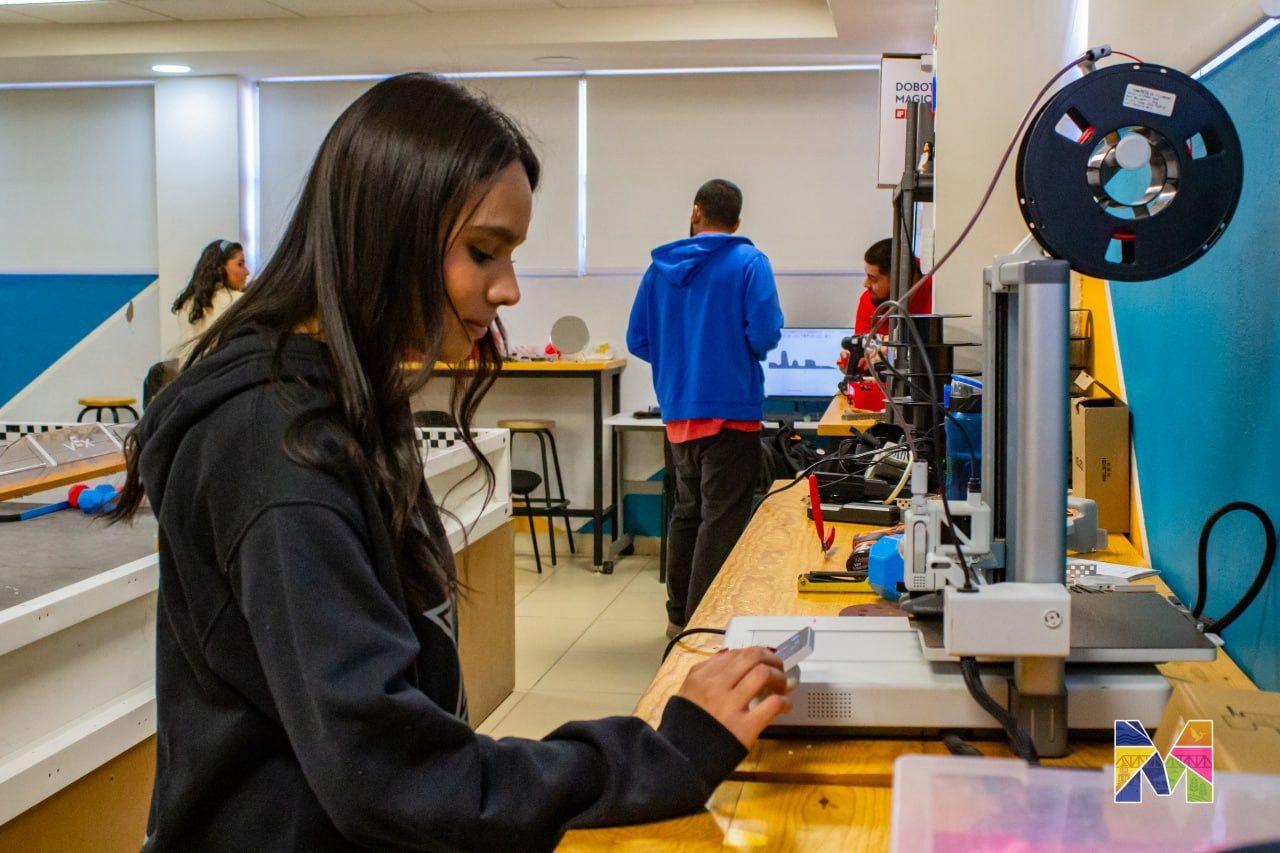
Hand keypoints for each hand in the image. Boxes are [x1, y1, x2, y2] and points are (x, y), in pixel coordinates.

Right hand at [675, 647, 792, 746]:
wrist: (682, 759)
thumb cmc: (683, 728)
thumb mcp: (685, 693)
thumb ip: (703, 674)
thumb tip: (727, 657)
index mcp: (701, 677)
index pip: (735, 653)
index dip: (754, 654)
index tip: (761, 661)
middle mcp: (716, 686)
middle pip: (752, 656)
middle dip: (771, 658)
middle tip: (777, 667)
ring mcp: (731, 705)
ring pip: (763, 673)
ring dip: (779, 677)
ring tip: (781, 686)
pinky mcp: (744, 726)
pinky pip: (772, 704)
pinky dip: (783, 702)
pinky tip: (784, 706)